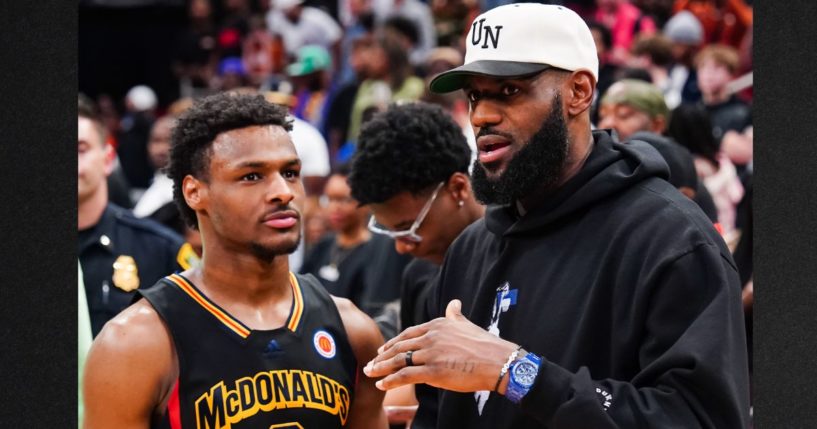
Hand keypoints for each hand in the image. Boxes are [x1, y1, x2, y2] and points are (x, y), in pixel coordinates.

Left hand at [363, 299, 518, 391]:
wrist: (498, 362)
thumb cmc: (486, 346)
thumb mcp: (467, 324)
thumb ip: (455, 315)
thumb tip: (454, 303)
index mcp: (438, 325)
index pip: (409, 333)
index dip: (394, 342)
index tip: (383, 349)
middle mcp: (431, 337)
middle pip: (400, 346)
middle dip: (382, 355)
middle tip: (370, 363)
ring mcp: (431, 353)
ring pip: (399, 360)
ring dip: (381, 368)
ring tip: (370, 373)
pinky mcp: (433, 371)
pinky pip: (406, 375)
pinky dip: (391, 380)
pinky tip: (382, 385)